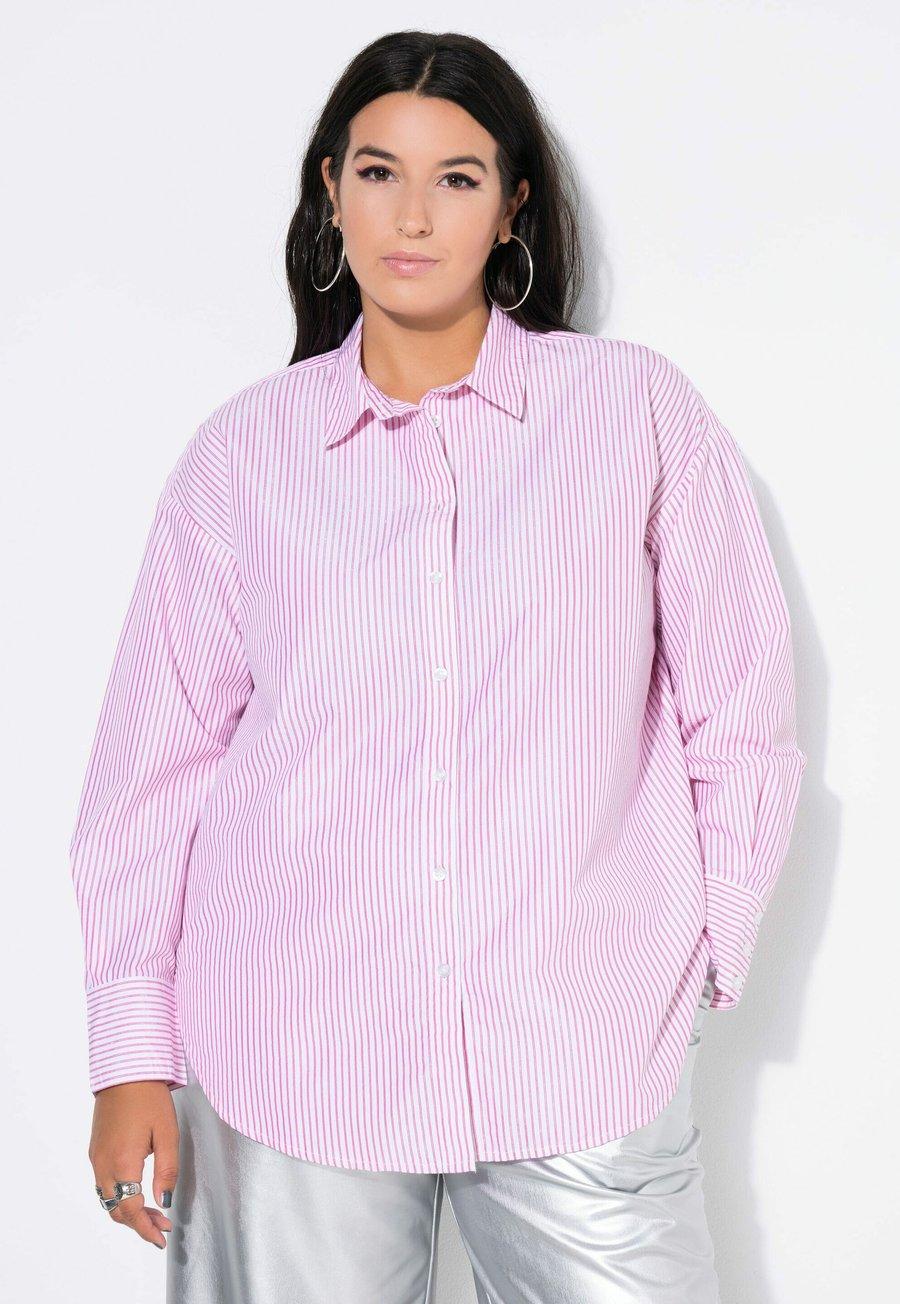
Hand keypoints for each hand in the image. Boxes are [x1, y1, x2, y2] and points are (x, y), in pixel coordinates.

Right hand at [88, 1081, 179, 1249]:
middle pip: (116, 1209)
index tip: (161, 1238)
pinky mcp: (95, 1150)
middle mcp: (103, 1164)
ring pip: (108, 1199)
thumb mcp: (167, 1133)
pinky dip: (119, 1196)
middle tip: (163, 1226)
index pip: (130, 1209)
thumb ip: (167, 1170)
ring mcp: (96, 1157)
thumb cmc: (149, 1097)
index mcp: (123, 1162)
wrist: (125, 1071)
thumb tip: (165, 1201)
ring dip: (128, 1211)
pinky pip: (104, 1184)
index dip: (146, 1228)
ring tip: (154, 1213)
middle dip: (139, 1223)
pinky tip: (137, 1192)